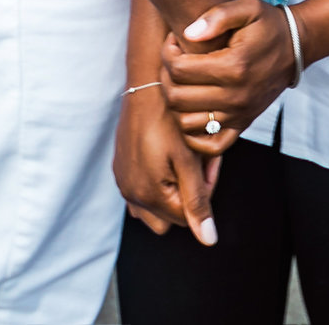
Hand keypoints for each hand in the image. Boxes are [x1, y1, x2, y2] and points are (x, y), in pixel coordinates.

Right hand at [115, 83, 220, 244]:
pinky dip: (155, 185)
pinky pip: (140, 192)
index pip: (188, 217)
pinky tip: (164, 160)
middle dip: (188, 195)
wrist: (146, 88)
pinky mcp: (120, 169)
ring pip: (154, 208)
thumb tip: (208, 240)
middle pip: (171, 217)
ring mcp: (123, 182)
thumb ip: (198, 202)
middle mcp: (132, 194)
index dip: (204, 191)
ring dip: (171, 193)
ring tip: (181, 162)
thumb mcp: (189, 161)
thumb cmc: (169, 121)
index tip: (208, 164)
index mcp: (150, 195)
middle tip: (197, 163)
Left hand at [161, 0, 298, 156]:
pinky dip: (194, 135)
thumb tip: (189, 34)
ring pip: (186, 123)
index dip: (167, 52)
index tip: (174, 41)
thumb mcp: (248, 8)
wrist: (295, 48)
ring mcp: (239, 114)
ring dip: (175, 103)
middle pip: (177, 97)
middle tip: (173, 60)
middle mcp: (236, 96)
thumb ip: (218, 16)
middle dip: (166, 76)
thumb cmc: (268, 25)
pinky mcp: (243, 124)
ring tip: (181, 82)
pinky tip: (192, 110)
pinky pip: (211, 146)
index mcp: (234, 66)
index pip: (179, 69)